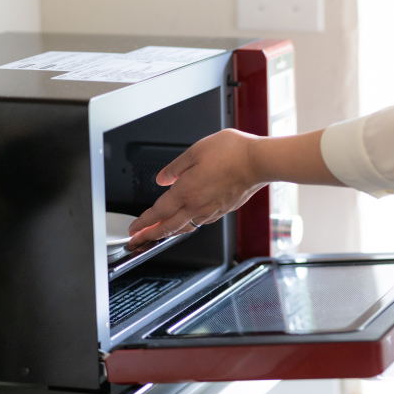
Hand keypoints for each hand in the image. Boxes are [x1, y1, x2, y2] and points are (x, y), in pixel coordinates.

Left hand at [127, 128, 342, 249]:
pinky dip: (189, 225)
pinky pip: (201, 222)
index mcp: (186, 191)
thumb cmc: (232, 152)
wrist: (259, 162)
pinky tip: (188, 221)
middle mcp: (198, 205)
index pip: (158, 212)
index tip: (134, 230)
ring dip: (170, 232)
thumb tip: (162, 178)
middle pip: (169, 227)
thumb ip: (175, 167)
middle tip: (138, 242)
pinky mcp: (224, 209)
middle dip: (150, 236)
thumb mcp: (195, 151)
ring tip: (160, 234)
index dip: (143, 223)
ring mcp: (212, 210)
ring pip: (185, 227)